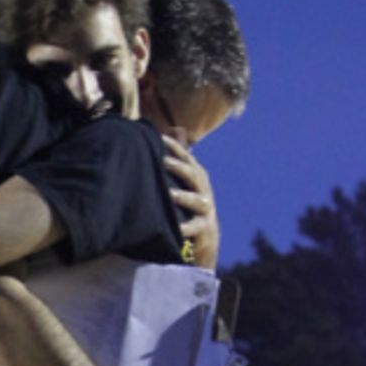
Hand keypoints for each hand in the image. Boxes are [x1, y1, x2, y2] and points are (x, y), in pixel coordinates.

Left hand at [162, 136, 219, 270]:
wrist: (206, 238)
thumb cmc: (189, 204)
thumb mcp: (186, 179)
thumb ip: (180, 156)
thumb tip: (174, 128)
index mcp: (197, 176)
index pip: (187, 158)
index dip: (175, 147)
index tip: (159, 138)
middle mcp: (203, 190)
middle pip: (193, 176)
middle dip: (179, 168)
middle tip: (163, 161)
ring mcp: (205, 210)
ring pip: (197, 201)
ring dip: (184, 197)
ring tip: (171, 196)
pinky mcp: (203, 229)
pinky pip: (194, 228)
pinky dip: (185, 229)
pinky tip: (177, 229)